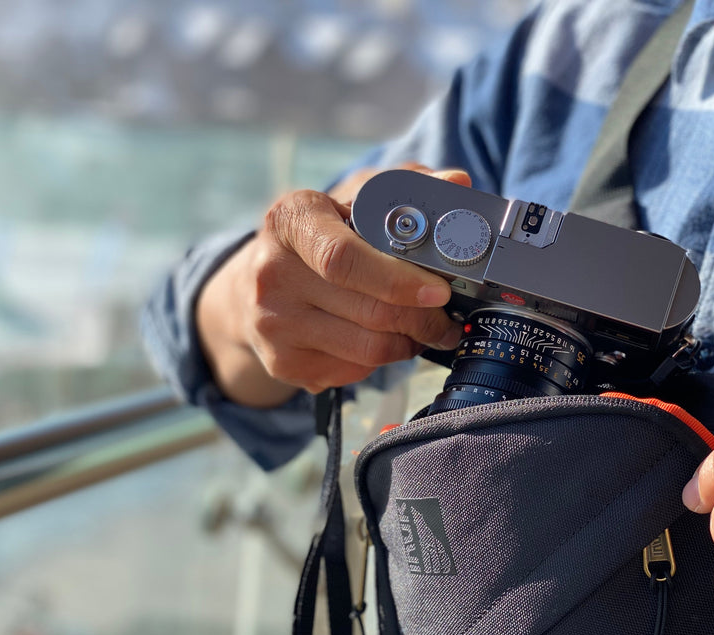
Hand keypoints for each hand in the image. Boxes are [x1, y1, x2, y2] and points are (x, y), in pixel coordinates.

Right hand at [196, 164, 468, 406]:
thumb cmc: (324, 236)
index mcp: (291, 219)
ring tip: (423, 330)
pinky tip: (385, 342)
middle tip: (448, 319)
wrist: (257, 284)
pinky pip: (355, 372)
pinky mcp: (281, 363)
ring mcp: (272, 323)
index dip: (398, 279)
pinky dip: (382, 361)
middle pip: (370, 310)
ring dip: (409, 343)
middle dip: (423, 318)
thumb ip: (409, 188)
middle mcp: (272, 271)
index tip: (440, 291)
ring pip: (368, 348)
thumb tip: (456, 183)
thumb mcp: (356, 198)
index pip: (344, 257)